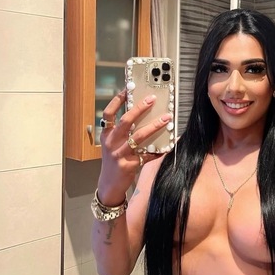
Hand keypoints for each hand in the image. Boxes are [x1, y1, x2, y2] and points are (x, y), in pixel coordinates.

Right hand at [96, 90, 172, 205]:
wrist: (109, 185)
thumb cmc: (113, 161)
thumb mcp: (112, 145)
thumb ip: (121, 132)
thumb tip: (139, 115)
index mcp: (106, 135)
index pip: (109, 113)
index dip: (117, 100)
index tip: (128, 88)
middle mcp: (111, 143)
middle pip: (126, 121)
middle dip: (140, 108)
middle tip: (152, 99)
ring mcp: (119, 154)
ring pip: (139, 136)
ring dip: (154, 126)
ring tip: (166, 118)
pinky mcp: (129, 165)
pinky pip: (147, 155)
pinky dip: (158, 151)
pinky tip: (168, 147)